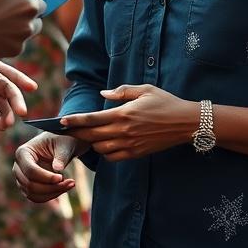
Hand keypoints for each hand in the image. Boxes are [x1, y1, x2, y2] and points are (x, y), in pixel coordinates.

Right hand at [13, 132, 87, 202]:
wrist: (61, 145)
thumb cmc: (62, 141)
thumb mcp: (64, 145)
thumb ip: (61, 156)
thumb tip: (57, 168)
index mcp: (23, 152)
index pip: (30, 170)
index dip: (46, 177)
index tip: (62, 177)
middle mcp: (18, 166)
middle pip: (30, 185)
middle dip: (51, 187)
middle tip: (70, 182)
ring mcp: (21, 178)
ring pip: (33, 194)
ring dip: (53, 193)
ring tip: (70, 185)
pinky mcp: (28, 187)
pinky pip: (36, 198)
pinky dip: (51, 196)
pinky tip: (64, 188)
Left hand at [60, 84, 196, 161]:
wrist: (185, 123)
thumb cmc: (165, 102)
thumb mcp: (144, 90)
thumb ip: (121, 91)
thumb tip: (102, 94)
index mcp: (124, 114)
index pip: (92, 119)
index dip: (75, 121)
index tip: (62, 121)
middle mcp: (124, 131)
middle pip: (92, 135)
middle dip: (77, 133)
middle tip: (65, 130)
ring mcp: (130, 145)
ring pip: (100, 148)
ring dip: (91, 143)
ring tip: (85, 136)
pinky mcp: (136, 153)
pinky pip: (113, 157)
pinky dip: (105, 152)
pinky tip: (104, 144)